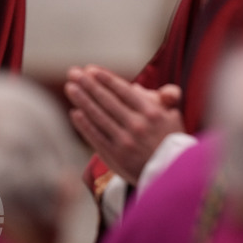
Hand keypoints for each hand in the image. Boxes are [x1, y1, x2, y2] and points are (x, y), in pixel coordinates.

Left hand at [65, 65, 183, 184]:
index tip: (91, 69)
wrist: (170, 173)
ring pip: (99, 116)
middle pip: (107, 100)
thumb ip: (159, 98)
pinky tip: (75, 113)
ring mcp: (125, 141)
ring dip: (82, 100)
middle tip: (73, 73)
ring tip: (70, 88)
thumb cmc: (171, 141)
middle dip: (89, 84)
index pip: (124, 90)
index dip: (106, 79)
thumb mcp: (172, 115)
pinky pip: (96, 136)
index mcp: (151, 112)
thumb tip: (136, 88)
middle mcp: (137, 125)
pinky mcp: (116, 156)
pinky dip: (84, 124)